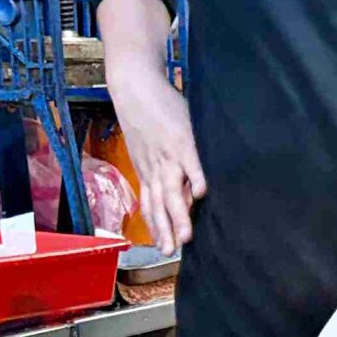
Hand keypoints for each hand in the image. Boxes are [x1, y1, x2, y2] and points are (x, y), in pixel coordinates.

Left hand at [109, 66, 205, 253]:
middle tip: (171, 252)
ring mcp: (169, 155)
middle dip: (166, 230)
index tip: (163, 247)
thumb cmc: (142, 112)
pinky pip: (191, 162)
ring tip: (186, 236)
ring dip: (178, 215)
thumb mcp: (144, 144)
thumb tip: (176, 181)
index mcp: (148, 170)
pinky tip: (203, 194)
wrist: (134, 84)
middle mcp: (156, 168)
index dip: (157, 227)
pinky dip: (196, 178)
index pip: (152, 205)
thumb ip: (156, 163)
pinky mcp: (181, 138)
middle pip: (161, 205)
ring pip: (172, 191)